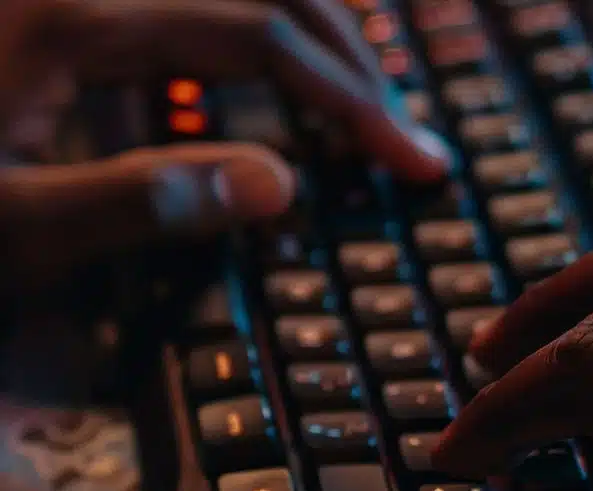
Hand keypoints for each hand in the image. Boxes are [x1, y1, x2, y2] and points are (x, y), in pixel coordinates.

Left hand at [0, 0, 447, 291]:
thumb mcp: (8, 227)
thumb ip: (143, 200)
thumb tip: (279, 184)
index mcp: (75, 15)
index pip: (260, 34)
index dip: (351, 97)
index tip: (413, 160)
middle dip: (346, 54)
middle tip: (397, 133)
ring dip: (303, 25)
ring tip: (353, 88)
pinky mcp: (63, 11)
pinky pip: (182, 2)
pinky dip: (242, 24)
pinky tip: (260, 66)